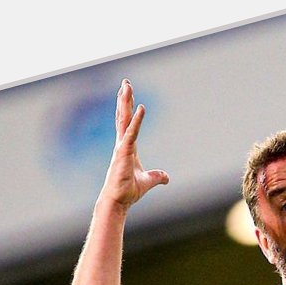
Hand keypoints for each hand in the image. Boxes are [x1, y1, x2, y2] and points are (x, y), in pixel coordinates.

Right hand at [100, 80, 169, 208]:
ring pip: (123, 119)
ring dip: (126, 102)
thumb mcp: (148, 181)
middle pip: (123, 116)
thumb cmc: (128, 191)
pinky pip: (131, 133)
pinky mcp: (124, 153)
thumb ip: (157, 176)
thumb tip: (166, 178)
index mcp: (126, 147)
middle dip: (124, 99)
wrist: (119, 201)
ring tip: (127, 86)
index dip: (127, 108)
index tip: (127, 94)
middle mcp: (122, 144)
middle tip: (125, 83)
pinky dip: (137, 121)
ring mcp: (121, 147)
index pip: (126, 123)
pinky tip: (141, 109)